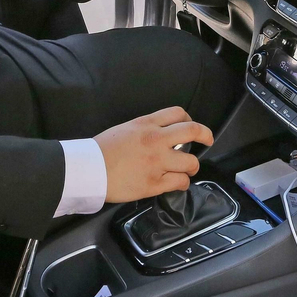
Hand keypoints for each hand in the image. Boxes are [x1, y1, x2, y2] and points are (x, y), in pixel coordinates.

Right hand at [94, 107, 214, 203]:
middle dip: (205, 135)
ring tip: (188, 169)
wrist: (89, 170)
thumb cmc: (101, 149)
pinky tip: (178, 182)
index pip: (178, 113)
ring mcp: (157, 162)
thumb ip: (145, 130)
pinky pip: (179, 182)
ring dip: (192, 166)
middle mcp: (156, 140)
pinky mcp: (155, 183)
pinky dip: (182, 182)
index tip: (191, 126)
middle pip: (193, 131)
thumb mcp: (125, 129)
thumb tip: (160, 135)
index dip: (189, 119)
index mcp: (146, 124)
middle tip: (207, 140)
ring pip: (191, 162)